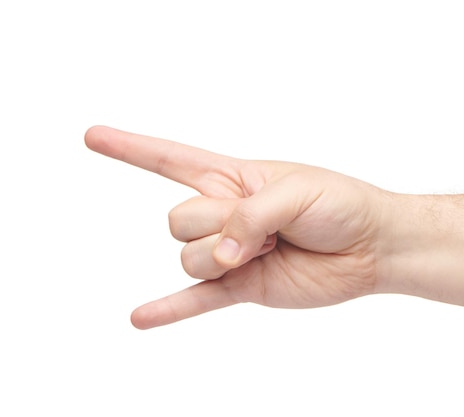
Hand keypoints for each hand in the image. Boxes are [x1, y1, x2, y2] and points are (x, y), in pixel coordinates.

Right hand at [85, 126, 391, 328]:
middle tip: (265, 226)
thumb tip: (218, 255)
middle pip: (178, 219)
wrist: (370, 246)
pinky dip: (168, 310)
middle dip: (216, 224)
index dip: (130, 148)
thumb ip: (248, 216)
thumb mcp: (296, 192)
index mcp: (231, 177)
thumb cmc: (339, 204)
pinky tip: (140, 318)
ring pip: (189, 258)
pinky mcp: (241, 288)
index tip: (93, 136)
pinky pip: (196, 301)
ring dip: (226, 257)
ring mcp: (229, 253)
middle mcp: (223, 214)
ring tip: (269, 248)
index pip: (169, 159)